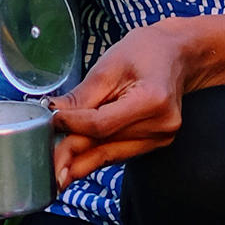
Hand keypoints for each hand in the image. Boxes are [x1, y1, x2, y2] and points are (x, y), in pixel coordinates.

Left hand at [49, 20, 195, 185]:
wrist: (178, 55)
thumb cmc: (145, 52)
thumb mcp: (109, 65)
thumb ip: (81, 96)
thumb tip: (52, 113)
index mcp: (152, 100)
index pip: (102, 124)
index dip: (72, 127)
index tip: (49, 124)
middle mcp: (162, 124)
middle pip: (105, 144)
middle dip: (72, 154)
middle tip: (47, 166)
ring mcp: (163, 137)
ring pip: (112, 154)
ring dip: (83, 161)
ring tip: (57, 172)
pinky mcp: (158, 142)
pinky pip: (121, 152)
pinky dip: (99, 154)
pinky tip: (79, 162)